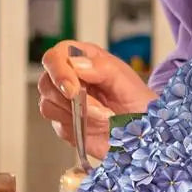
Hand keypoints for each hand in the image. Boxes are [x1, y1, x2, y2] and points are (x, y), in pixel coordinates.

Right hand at [38, 41, 156, 158]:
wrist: (145, 135)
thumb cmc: (139, 105)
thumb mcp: (127, 82)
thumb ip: (104, 68)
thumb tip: (77, 64)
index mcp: (85, 59)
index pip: (56, 56)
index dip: (59, 71)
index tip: (73, 89)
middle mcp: (71, 78)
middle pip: (46, 81)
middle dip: (70, 99)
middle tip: (97, 110)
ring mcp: (65, 102)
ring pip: (48, 104)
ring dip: (76, 115)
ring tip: (104, 118)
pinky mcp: (64, 123)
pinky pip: (56, 124)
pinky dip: (76, 127)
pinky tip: (95, 127)